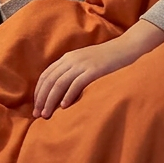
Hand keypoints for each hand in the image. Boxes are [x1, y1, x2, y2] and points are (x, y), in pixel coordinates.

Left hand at [34, 19, 163, 118]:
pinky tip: (64, 107)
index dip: (38, 92)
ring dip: (51, 100)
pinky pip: (77, 84)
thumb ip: (73, 72)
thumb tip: (60, 92)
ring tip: (47, 115)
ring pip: (60, 84)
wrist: (127, 48)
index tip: (36, 106)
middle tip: (38, 115)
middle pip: (50, 81)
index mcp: (68, 58)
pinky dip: (68, 95)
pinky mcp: (94, 70)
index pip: (46, 75)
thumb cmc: (107, 59)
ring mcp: (83, 64)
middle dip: (41, 99)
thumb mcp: (86, 62)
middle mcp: (72, 60)